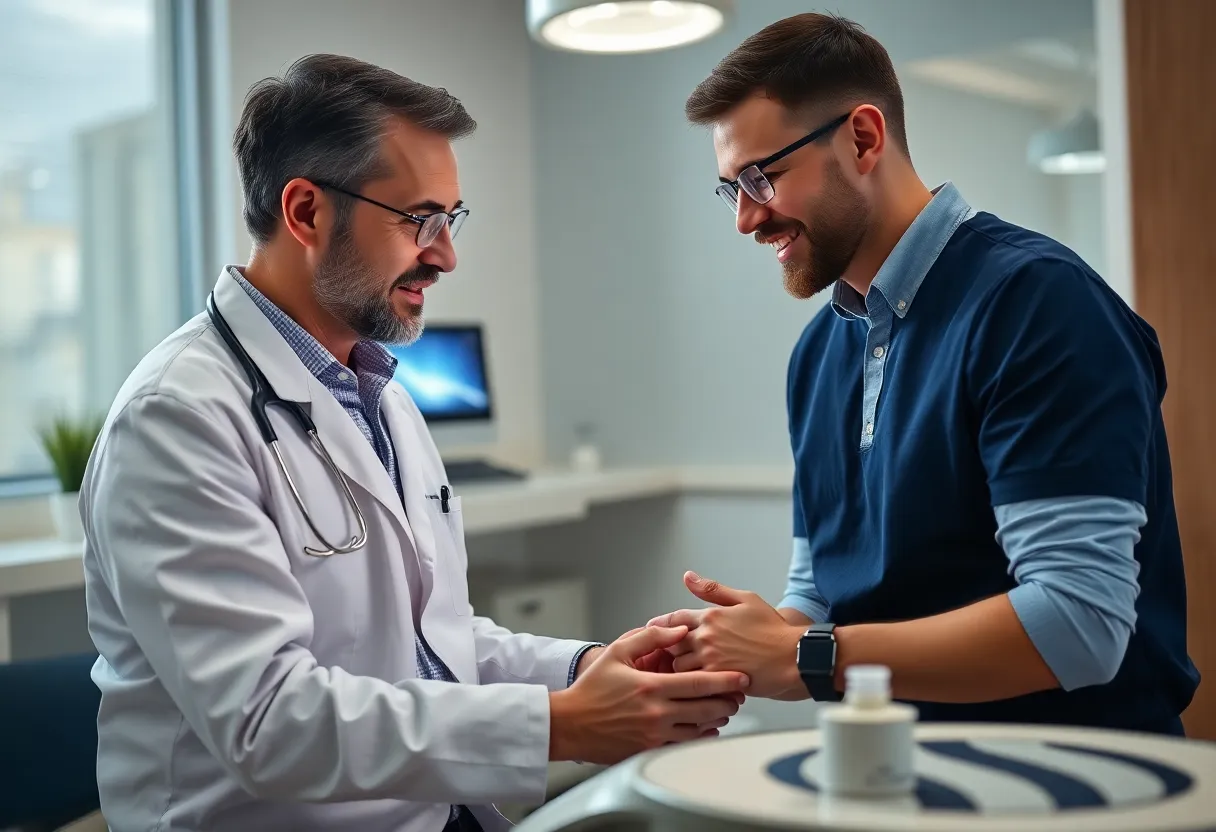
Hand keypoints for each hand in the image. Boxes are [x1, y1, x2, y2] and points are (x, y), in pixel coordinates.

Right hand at [549, 625, 749, 764]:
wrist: (570, 724)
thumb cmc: (592, 687)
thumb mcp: (617, 652)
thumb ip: (650, 637)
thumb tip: (679, 629)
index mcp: (651, 686)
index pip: (699, 683)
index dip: (725, 680)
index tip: (742, 676)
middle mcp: (656, 713)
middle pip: (706, 708)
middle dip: (728, 701)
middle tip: (740, 694)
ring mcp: (654, 735)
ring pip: (699, 729)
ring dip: (717, 719)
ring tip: (726, 708)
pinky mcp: (650, 751)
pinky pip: (685, 745)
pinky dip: (702, 737)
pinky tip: (708, 729)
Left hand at [648, 572, 805, 698]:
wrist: (794, 656)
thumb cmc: (773, 629)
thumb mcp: (745, 599)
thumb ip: (712, 590)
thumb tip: (688, 577)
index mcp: (711, 615)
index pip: (674, 619)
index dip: (661, 625)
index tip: (654, 630)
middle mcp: (706, 636)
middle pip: (671, 644)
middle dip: (671, 649)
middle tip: (675, 655)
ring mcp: (711, 659)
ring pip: (678, 666)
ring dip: (681, 669)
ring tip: (689, 671)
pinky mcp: (718, 678)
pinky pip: (693, 683)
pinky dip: (694, 684)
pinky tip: (701, 684)